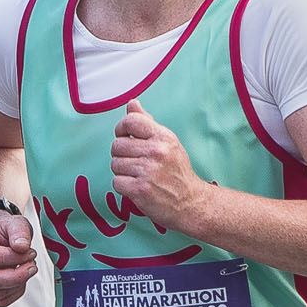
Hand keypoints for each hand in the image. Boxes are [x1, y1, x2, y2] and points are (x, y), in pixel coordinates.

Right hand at [0, 210, 36, 306]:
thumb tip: (22, 247)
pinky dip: (16, 291)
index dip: (16, 258)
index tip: (31, 252)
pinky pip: (2, 300)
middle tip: (33, 266)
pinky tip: (19, 277)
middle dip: (17, 277)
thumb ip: (19, 232)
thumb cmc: (2, 231)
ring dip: (19, 283)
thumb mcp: (14, 223)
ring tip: (26, 268)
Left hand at [109, 100, 208, 234]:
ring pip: (115, 164)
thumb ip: (147, 123)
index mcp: (163, 137)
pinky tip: (136, 187)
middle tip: (134, 162)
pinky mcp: (140, 190)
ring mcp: (148, 171)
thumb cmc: (176, 172)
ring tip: (138, 175)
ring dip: (122, 172)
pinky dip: (123, 186)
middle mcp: (156, 152)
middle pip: (117, 145)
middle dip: (121, 155)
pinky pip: (116, 182)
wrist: (190, 203)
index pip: (130, 121)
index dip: (121, 128)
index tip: (125, 137)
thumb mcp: (168, 142)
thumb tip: (132, 103)